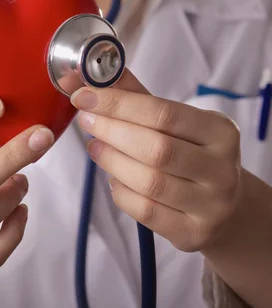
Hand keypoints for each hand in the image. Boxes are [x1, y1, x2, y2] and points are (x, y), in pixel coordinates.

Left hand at [70, 70, 242, 252]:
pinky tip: (113, 179)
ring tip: (94, 148)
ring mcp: (211, 204)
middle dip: (111, 131)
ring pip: (149, 181)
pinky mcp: (193, 232)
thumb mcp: (174, 123)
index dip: (118, 104)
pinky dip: (120, 192)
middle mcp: (221, 168)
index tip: (84, 96)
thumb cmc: (190, 154)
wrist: (223, 208)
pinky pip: (145, 211)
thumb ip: (134, 97)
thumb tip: (86, 74)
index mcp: (220, 131)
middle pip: (156, 148)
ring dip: (111, 161)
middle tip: (85, 121)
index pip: (163, 113)